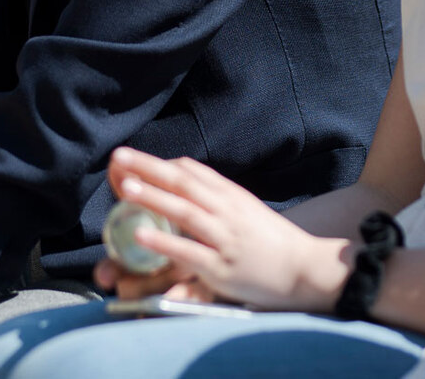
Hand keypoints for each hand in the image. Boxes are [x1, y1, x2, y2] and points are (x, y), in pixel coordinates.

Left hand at [103, 147, 352, 312]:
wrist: (305, 268)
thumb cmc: (271, 240)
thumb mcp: (245, 209)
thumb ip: (217, 195)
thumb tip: (185, 178)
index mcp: (230, 195)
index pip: (191, 171)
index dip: (159, 163)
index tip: (131, 158)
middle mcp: (226, 211)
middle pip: (183, 183)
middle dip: (148, 168)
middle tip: (118, 156)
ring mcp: (224, 239)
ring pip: (185, 212)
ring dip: (153, 197)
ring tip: (125, 187)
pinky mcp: (222, 268)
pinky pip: (190, 252)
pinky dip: (165, 243)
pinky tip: (141, 236)